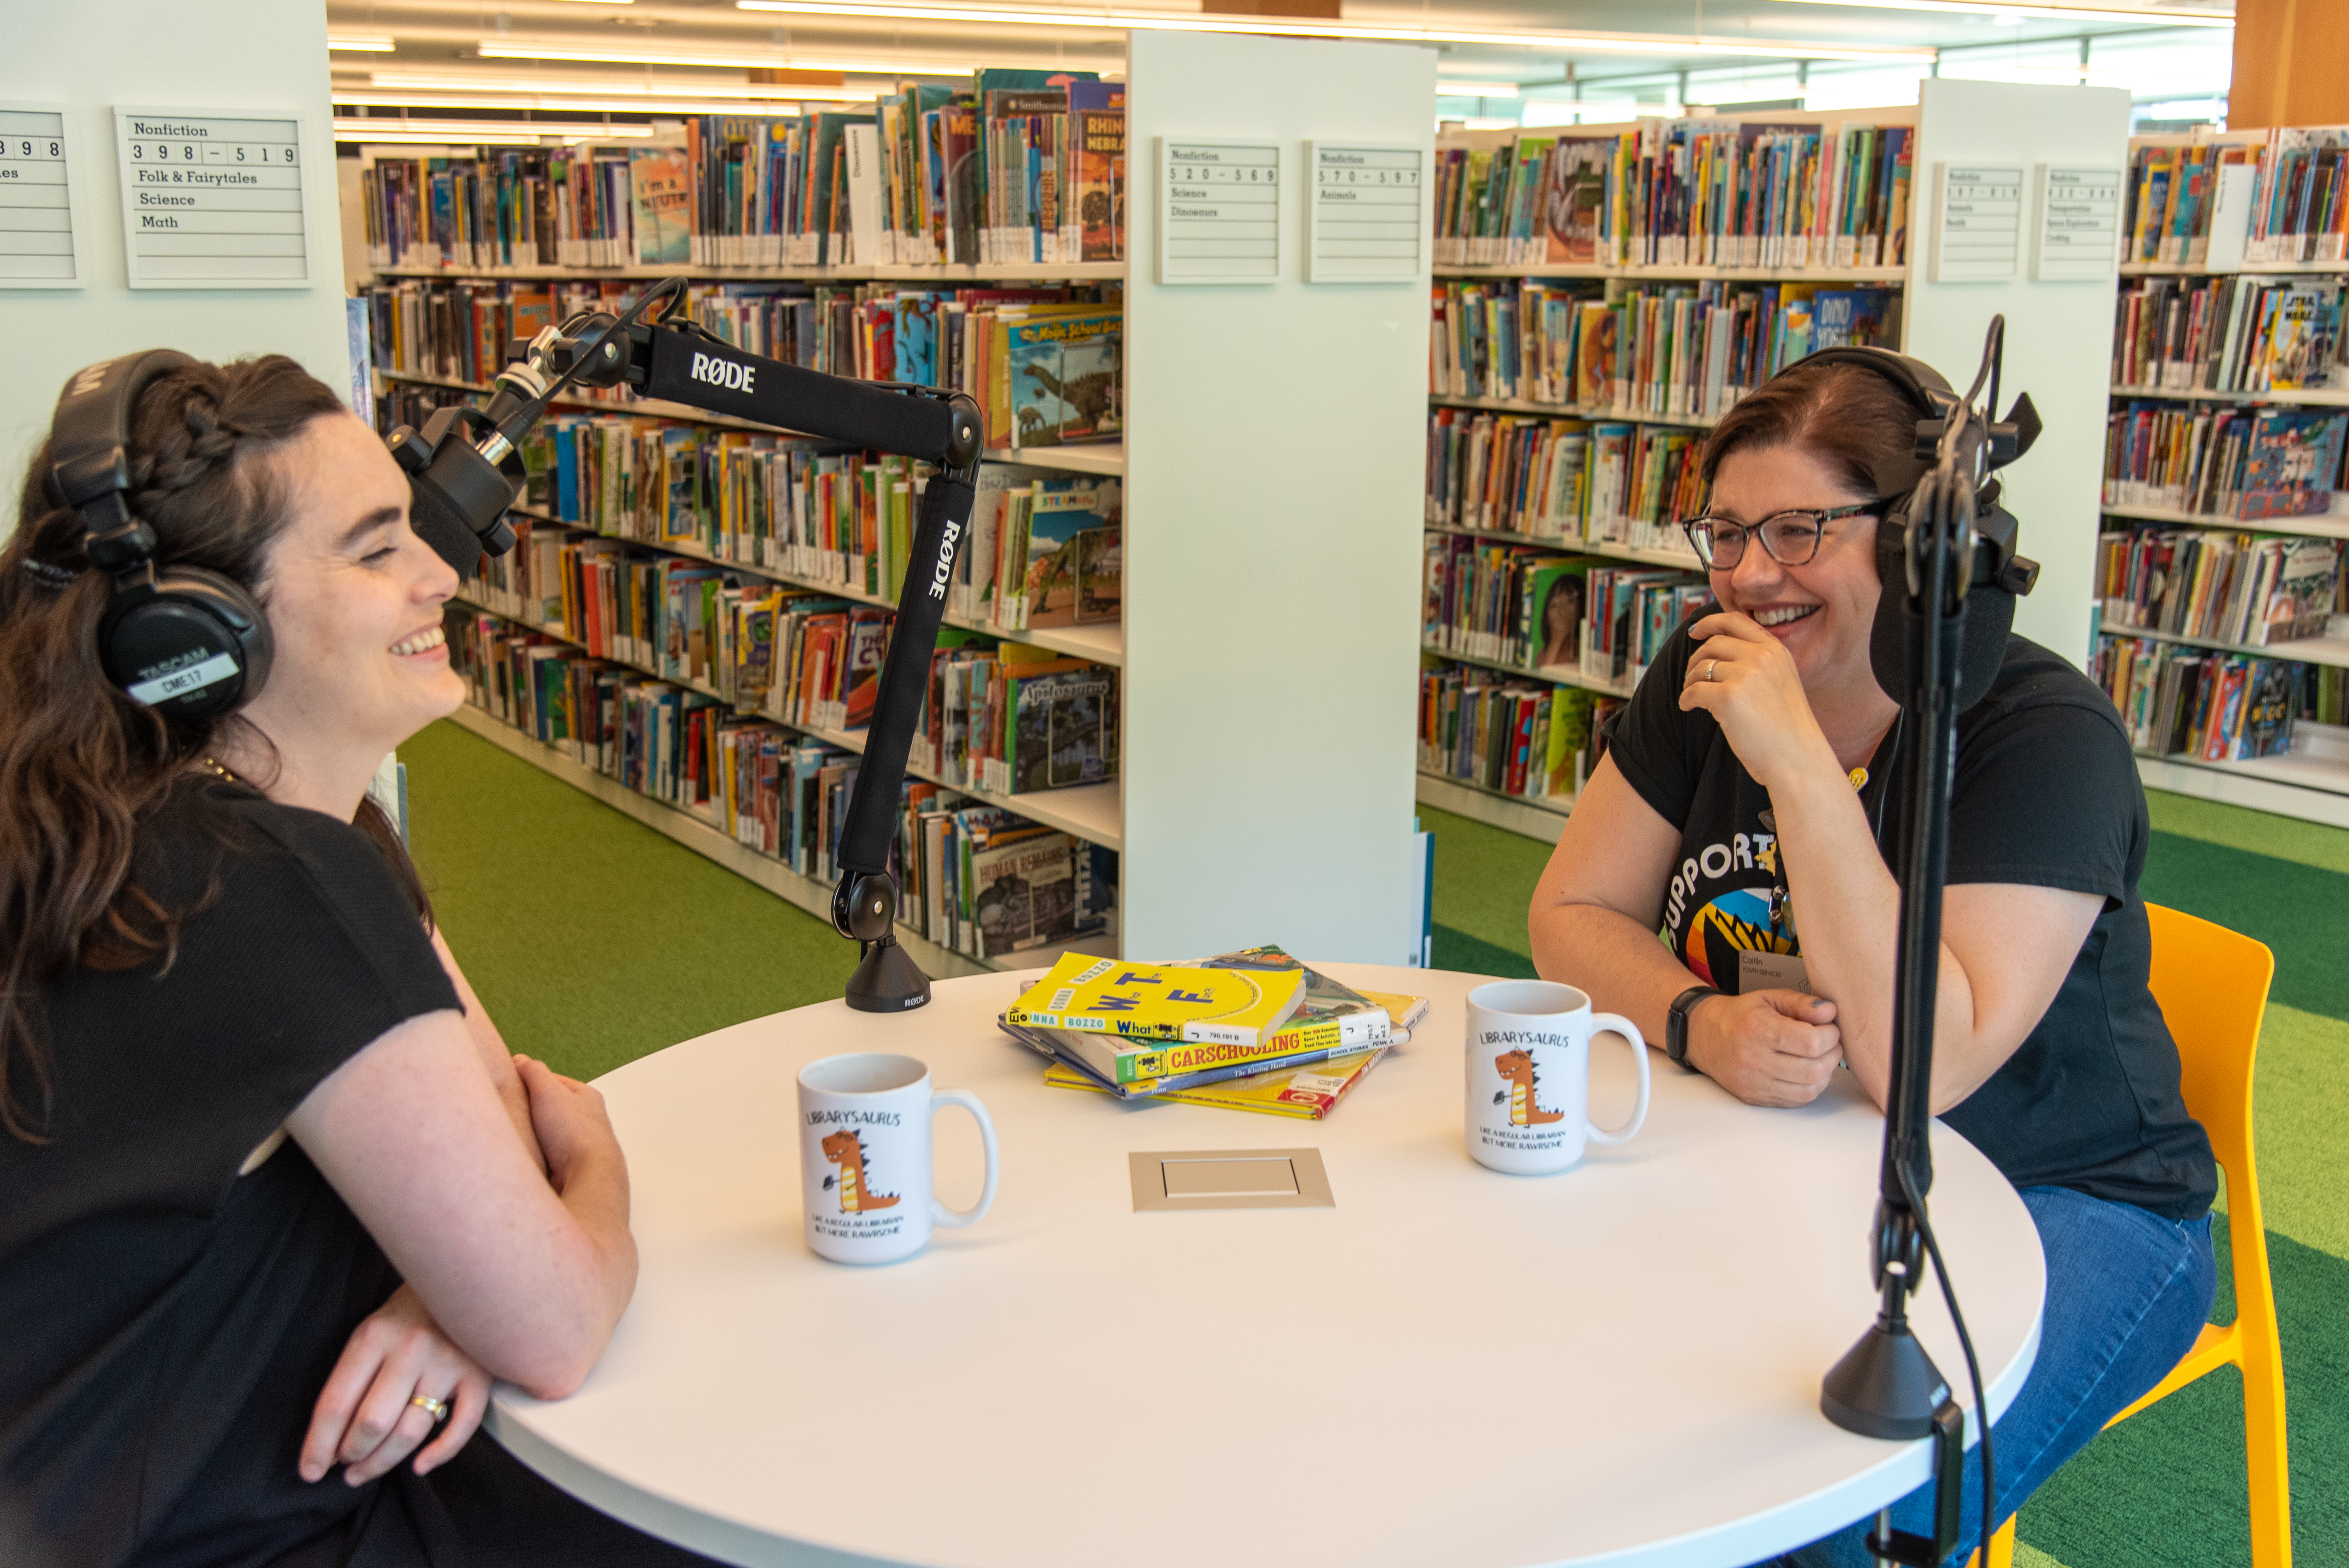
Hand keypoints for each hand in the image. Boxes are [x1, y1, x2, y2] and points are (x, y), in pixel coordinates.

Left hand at [300, 1285, 488, 1485]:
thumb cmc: (410, 1312)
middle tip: (344, 1466)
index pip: (336, 1404)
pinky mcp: (479, 1374)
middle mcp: (410, 1349)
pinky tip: (421, 1464)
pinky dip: (440, 1453)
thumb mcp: (371, 1330)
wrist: (466, 1276)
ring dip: (382, 1462)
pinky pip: (461, 1426)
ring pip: (410, 1432)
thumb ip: (353, 1377)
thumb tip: (332, 1437)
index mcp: (374, 1337)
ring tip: (366, 1470)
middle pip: (371, 1423)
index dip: (318, 1445)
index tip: (310, 1470)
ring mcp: (447, 1363)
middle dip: (351, 1454)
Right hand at [514, 1054, 620, 1191]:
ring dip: (528, 1135)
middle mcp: (585, 1119)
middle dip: (526, 1110)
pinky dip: (532, 1154)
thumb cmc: (573, 1133)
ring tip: (511, 1134)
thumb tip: (521, 1060)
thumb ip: (534, 1072)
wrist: (587, 1176)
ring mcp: (577, 1144)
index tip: (508, 1083)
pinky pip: (543, 1155)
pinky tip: (521, 1154)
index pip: (552, 1081)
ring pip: (544, 1134)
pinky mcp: (568, 1167)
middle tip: (506, 1110)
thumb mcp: (548, 1091)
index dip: (528, 1081)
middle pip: (547, 1109)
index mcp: (585, 1096)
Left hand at [1678, 612, 1836, 790]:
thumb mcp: (1782, 681)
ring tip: (1692, 695)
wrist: (1798, 759)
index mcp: (1775, 650)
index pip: (1736, 621)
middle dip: (1696, 659)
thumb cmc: (1787, 729)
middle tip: (1691, 676)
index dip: (1710, 622)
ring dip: (1690, 680)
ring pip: (1701, 667)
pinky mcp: (1727, 698)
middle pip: (1713, 644)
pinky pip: (1693, 690)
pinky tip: (1688, 707)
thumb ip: (1759, 663)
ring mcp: (1744, 675)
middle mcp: (1761, 657)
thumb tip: (1717, 654)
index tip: (1694, 630)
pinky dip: (1686, 698)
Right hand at [1688, 989, 1842, 1107]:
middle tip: (1830, 1043)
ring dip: (1824, 1074)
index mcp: (1759, 1030)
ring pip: (1808, 1090)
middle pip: (1813, 1070)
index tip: (1829, 1028)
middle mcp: (1754, 1060)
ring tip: (1820, 1058)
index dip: (1831, 1035)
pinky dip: (1810, 1087)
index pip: (1811, 1042)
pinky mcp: (1755, 1098)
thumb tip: (1830, 1012)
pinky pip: (1796, 1101)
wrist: (1704, 1036)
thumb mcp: (1770, 998)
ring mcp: (1754, 1083)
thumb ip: (1802, 1003)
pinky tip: (1806, 1071)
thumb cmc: (1740, 1015)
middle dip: (1832, 1055)